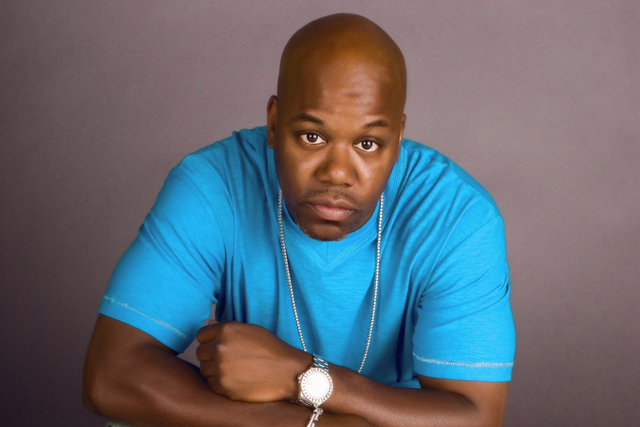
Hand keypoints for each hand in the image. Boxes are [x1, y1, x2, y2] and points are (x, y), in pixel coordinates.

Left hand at [196, 320, 310, 401]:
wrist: (287, 372)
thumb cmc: (272, 349)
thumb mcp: (251, 330)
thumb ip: (228, 328)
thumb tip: (210, 323)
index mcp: (226, 330)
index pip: (201, 335)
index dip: (209, 340)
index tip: (217, 345)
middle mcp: (220, 348)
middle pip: (201, 352)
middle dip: (211, 355)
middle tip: (228, 359)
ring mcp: (220, 368)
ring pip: (204, 369)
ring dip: (214, 369)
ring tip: (233, 369)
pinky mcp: (223, 386)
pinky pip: (211, 383)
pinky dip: (220, 382)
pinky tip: (236, 379)